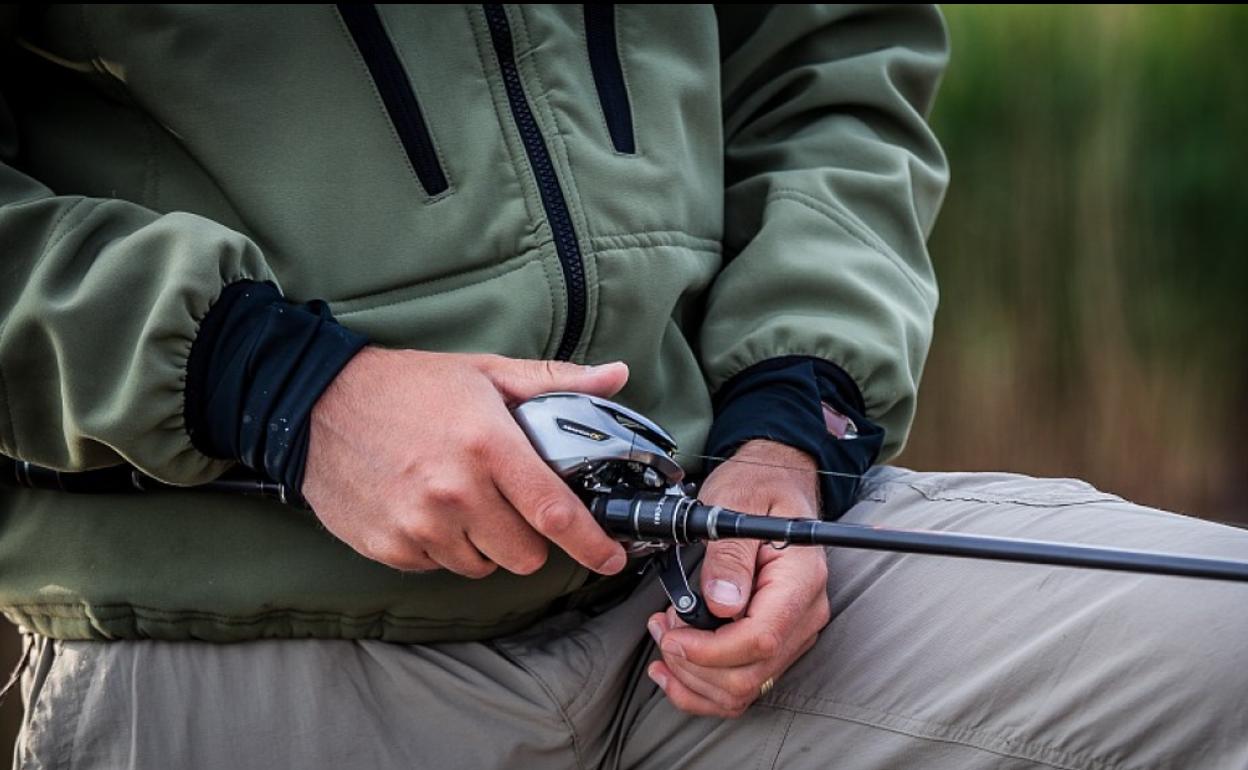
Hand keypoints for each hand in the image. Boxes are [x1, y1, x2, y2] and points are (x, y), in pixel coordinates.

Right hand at [302, 347, 629, 577]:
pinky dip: (442, 547)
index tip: (611, 558)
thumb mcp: (485, 371)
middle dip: (529, 538)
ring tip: (461, 500)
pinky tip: (426, 509)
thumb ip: (554, 382)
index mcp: (488, 445)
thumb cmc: (409, 385)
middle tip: (510, 504)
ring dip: (484, 544)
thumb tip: (616, 376)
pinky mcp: (389, 547)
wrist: (316, 403)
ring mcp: (419, 525)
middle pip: (525, 554)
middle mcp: (455, 491)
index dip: (591, 544)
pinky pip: (438, 567)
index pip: (555, 512)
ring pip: (482, 565)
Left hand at [646, 439, 830, 717]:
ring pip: (743, 689)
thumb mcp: (736, 503)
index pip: (760, 639)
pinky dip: (703, 687)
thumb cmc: (758, 488)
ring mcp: (794, 633)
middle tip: (662, 628)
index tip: (672, 636)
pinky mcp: (776, 642)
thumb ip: (730, 556)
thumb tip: (722, 602)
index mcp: (801, 580)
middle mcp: (805, 614)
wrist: (776, 484)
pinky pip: (743, 684)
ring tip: (665, 638)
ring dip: (692, 677)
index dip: (709, 650)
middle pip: (749, 674)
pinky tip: (673, 670)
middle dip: (693, 663)